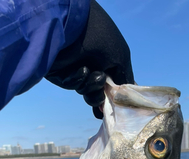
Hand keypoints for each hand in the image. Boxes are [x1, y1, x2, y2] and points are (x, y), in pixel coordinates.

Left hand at [46, 0, 133, 117]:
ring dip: (93, 86)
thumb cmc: (100, 38)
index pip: (113, 83)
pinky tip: (81, 69)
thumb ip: (124, 78)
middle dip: (103, 94)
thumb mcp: (121, 57)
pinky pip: (74, 85)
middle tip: (105, 91)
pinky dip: (79, 79)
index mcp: (107, 60)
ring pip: (88, 92)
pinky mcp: (63, 75)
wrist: (71, 26)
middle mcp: (93, 65)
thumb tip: (123, 95)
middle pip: (100, 92)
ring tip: (94, 73)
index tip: (118, 102)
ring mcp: (78, 71)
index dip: (115, 94)